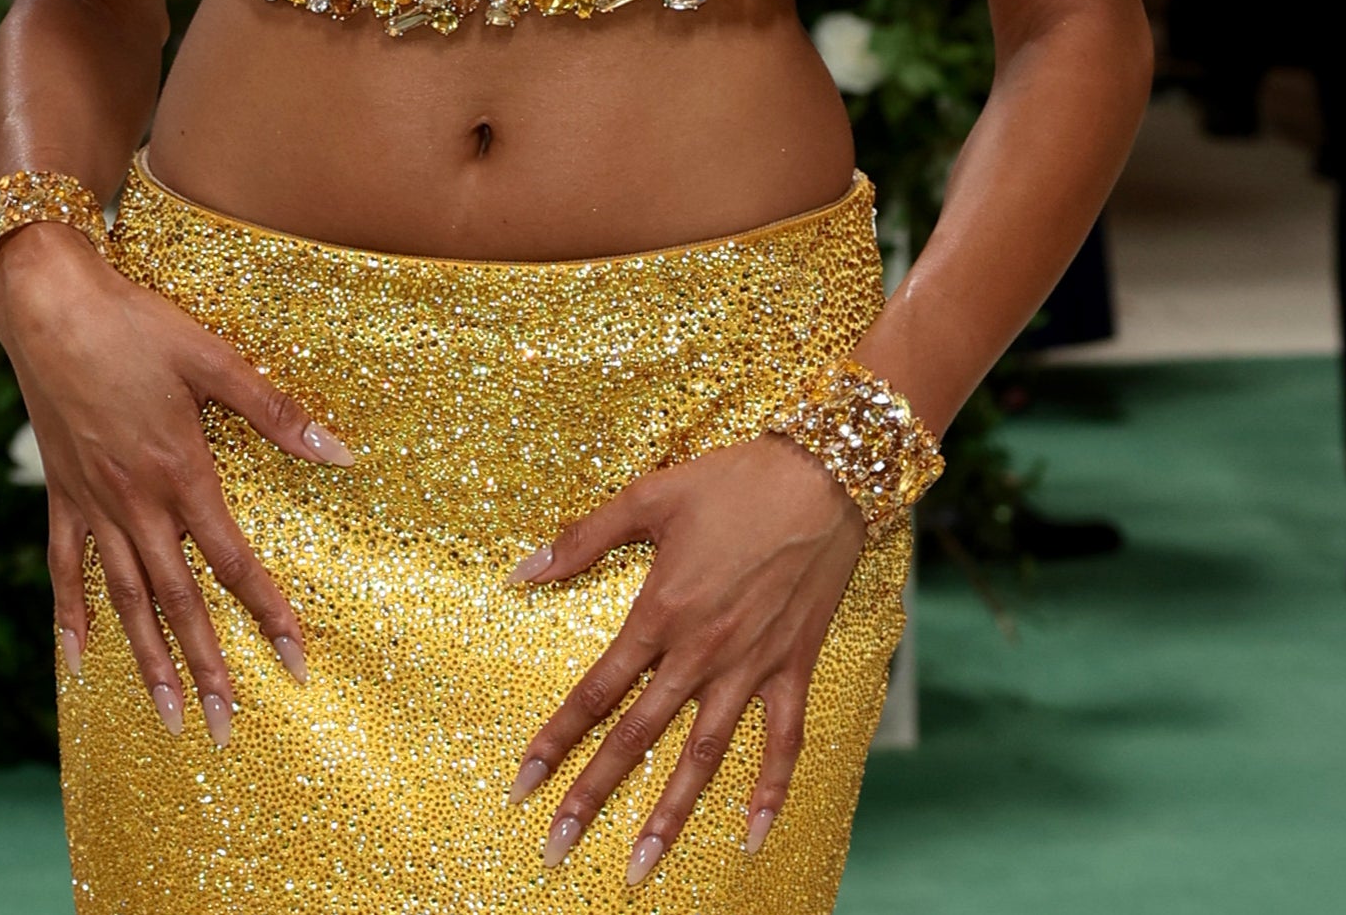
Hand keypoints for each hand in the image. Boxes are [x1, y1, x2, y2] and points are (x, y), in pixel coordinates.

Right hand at [0, 220, 355, 742]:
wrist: (49, 305)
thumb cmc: (135, 325)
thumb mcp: (214, 359)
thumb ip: (275, 412)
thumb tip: (339, 453)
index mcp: (181, 474)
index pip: (234, 562)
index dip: (269, 614)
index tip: (296, 662)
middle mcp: (136, 502)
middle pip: (178, 601)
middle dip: (206, 667)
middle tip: (225, 728)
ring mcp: (93, 504)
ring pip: (124, 599)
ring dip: (147, 661)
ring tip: (167, 717)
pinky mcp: (61, 493)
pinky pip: (63, 568)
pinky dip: (70, 617)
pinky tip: (78, 661)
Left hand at [510, 436, 866, 884]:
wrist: (823, 476)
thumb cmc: (733, 481)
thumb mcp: (649, 497)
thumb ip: (582, 538)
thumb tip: (522, 571)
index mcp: (660, 614)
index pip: (593, 693)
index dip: (554, 741)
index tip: (522, 786)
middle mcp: (700, 653)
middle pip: (636, 739)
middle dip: (592, 797)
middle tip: (556, 849)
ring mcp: (750, 667)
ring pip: (703, 757)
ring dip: (670, 816)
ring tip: (640, 869)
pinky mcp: (794, 668)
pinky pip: (784, 743)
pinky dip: (771, 791)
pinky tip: (755, 836)